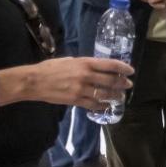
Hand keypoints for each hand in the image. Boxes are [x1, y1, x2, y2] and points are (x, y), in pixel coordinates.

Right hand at [0, 57, 133, 111]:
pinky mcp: (76, 100)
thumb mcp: (70, 60)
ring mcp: (82, 89)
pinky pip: (94, 105)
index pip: (110, 65)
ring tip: (120, 97)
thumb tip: (97, 67)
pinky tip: (107, 106)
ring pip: (105, 94)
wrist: (35, 81)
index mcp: (85, 62)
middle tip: (128, 85)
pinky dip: (102, 106)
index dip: (123, 68)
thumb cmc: (50, 68)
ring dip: (115, 96)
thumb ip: (84, 64)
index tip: (131, 71)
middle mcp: (86, 75)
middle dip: (122, 83)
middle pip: (111, 80)